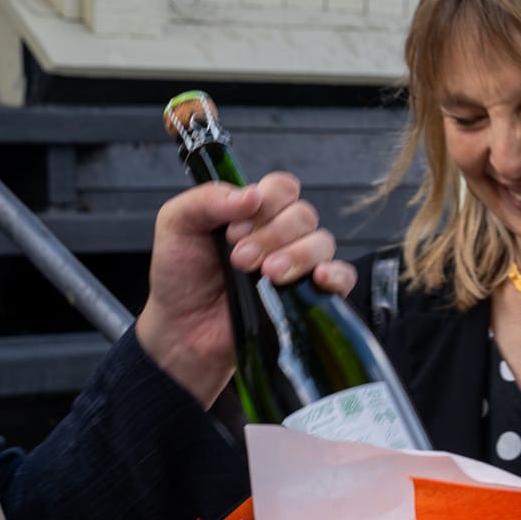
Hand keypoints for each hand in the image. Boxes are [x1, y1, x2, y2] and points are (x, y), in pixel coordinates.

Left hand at [134, 172, 356, 405]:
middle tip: (240, 258)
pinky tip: (317, 277)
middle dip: (272, 235)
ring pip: (322, 242)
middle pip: (303, 215)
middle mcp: (281, 234)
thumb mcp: (176, 225)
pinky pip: (343, 277)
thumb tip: (252, 194)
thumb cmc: (180, 277)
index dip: (266, 202)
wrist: (181, 331)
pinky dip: (336, 274)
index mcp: (255, 212)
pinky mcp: (310, 298)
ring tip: (266, 274)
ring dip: (296, 254)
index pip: (282, 188)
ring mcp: (298, 265)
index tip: (234, 229)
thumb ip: (206, 200)